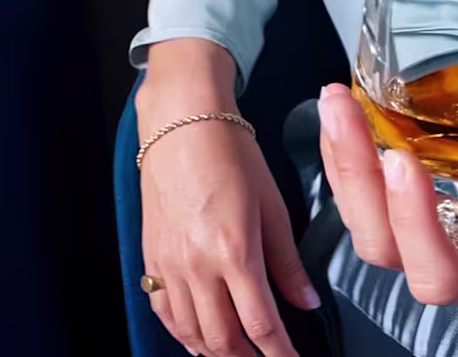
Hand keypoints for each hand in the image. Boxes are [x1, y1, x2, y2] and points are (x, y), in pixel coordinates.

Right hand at [137, 40, 319, 356]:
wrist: (183, 124)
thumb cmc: (231, 155)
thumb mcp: (273, 207)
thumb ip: (287, 263)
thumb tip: (306, 301)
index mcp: (234, 252)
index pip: (260, 325)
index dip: (280, 353)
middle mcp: (197, 266)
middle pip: (222, 339)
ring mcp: (169, 264)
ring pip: (190, 332)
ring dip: (215, 351)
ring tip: (237, 353)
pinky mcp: (151, 257)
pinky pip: (163, 310)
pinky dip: (181, 332)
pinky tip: (198, 336)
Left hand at [315, 83, 457, 304]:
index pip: (443, 276)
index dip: (413, 227)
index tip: (405, 159)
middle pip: (384, 249)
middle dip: (355, 182)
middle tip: (344, 107)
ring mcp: (447, 228)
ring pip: (368, 220)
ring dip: (343, 163)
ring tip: (335, 99)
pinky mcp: (438, 195)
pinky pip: (378, 189)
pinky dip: (355, 150)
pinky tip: (353, 106)